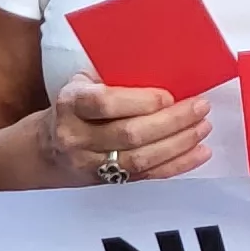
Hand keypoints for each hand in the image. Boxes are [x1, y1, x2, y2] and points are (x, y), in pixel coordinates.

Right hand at [40, 72, 210, 184]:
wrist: (46, 149)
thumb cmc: (73, 110)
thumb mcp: (81, 86)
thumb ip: (113, 79)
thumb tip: (164, 68)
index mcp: (71, 104)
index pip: (105, 103)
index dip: (141, 101)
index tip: (168, 96)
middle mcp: (77, 136)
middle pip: (129, 134)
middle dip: (172, 122)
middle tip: (199, 108)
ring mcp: (91, 163)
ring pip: (141, 158)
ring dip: (179, 144)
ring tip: (203, 128)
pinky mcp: (107, 181)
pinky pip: (148, 175)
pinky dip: (178, 165)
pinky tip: (199, 153)